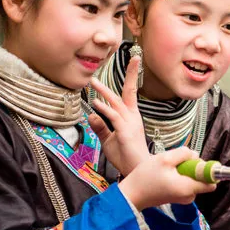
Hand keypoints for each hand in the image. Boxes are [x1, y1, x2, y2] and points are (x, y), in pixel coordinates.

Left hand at [89, 56, 147, 176]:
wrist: (138, 172)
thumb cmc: (126, 157)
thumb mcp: (109, 140)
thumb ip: (101, 127)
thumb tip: (90, 115)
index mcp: (131, 116)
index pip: (130, 93)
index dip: (131, 76)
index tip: (133, 61)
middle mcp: (133, 116)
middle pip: (129, 91)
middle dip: (129, 73)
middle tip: (131, 57)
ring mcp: (130, 123)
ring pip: (117, 102)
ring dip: (104, 91)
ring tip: (92, 82)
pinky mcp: (125, 132)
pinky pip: (114, 117)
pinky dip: (104, 109)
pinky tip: (95, 104)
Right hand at [120, 146, 216, 209]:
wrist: (130, 194)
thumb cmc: (146, 177)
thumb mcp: (165, 159)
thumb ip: (184, 153)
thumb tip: (195, 155)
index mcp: (188, 188)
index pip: (211, 182)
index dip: (208, 169)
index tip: (196, 161)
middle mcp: (188, 196)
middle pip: (201, 177)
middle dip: (192, 166)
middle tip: (175, 162)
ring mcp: (182, 197)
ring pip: (192, 178)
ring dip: (183, 170)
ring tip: (167, 168)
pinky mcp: (176, 196)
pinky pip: (184, 182)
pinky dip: (178, 175)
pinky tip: (164, 173)